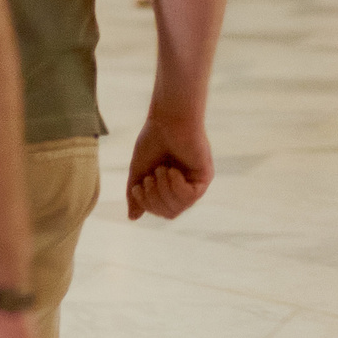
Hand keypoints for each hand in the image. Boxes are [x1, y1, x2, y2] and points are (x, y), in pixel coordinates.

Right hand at [126, 105, 212, 219]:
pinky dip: (176, 186)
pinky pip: (191, 197)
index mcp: (171, 187)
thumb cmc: (153, 140)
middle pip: (169, 213)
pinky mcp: (205, 176)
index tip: (138, 185)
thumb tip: (132, 218)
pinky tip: (173, 170)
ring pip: (179, 207)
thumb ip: (136, 195)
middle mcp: (186, 187)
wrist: (167, 119)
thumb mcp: (139, 171)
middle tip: (150, 177)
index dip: (146, 204)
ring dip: (163, 190)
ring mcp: (196, 182)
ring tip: (161, 169)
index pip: (161, 211)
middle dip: (154, 199)